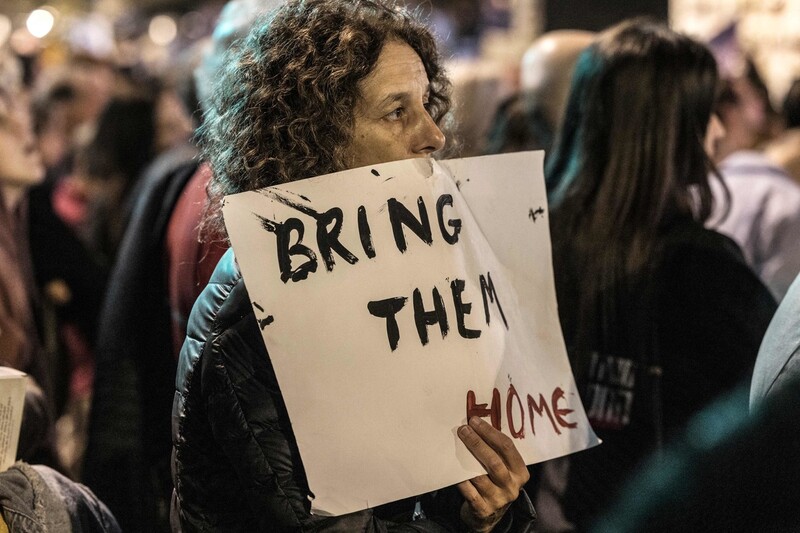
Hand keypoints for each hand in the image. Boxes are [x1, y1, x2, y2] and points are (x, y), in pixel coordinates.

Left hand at [456, 416, 528, 531]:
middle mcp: (512, 487)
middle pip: (494, 461)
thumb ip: (496, 451)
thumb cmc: (495, 483)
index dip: (490, 432)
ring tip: (456, 445)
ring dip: (466, 458)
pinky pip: (469, 491)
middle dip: (477, 443)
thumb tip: (476, 425)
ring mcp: (498, 499)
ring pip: (480, 476)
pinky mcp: (483, 509)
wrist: (489, 516)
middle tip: (463, 430)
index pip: (507, 448)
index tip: (475, 421)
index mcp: (520, 472)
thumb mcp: (504, 469)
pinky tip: (453, 469)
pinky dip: (461, 479)